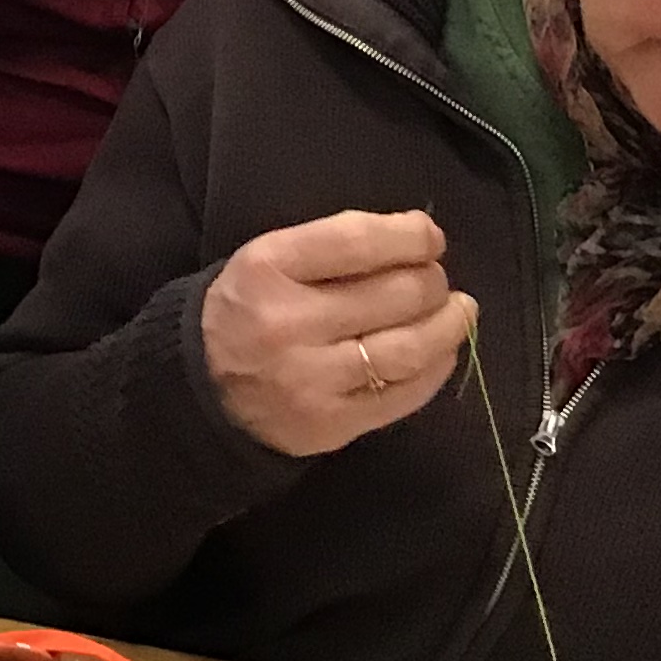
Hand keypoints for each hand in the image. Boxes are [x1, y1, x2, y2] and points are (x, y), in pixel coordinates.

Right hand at [200, 210, 476, 456]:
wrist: (202, 391)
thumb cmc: (246, 310)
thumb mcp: (268, 260)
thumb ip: (334, 246)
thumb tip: (420, 238)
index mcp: (267, 269)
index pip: (358, 241)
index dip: (410, 236)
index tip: (430, 238)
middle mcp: (288, 323)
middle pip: (395, 294)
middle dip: (431, 281)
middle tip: (435, 279)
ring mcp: (311, 379)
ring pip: (408, 348)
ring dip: (448, 324)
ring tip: (459, 311)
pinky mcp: (331, 424)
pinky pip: (403, 394)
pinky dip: (436, 368)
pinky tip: (441, 351)